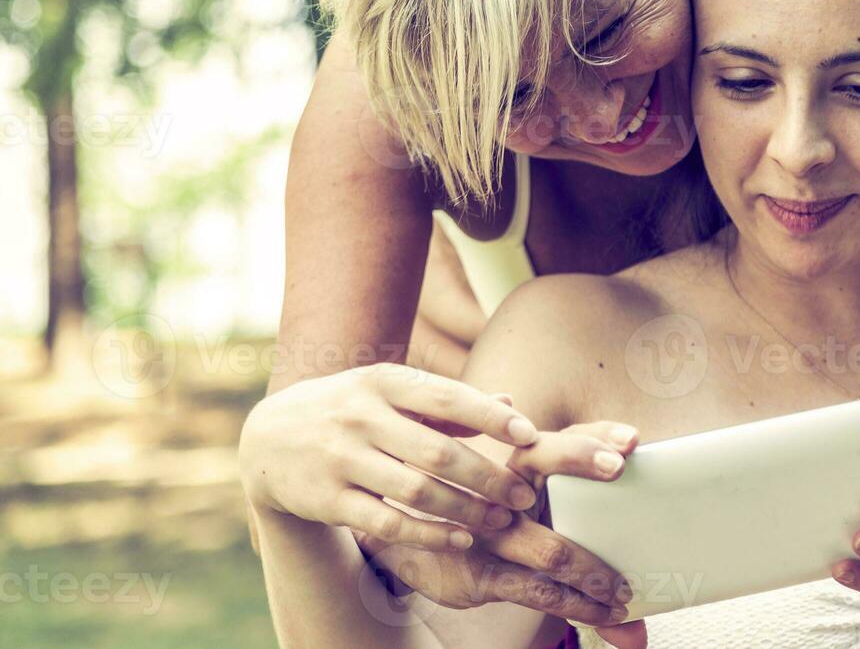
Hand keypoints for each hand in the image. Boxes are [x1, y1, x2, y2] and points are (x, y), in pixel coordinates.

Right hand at [240, 361, 542, 550]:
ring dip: (465, 510)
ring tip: (501, 520)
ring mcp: (341, 460)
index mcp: (383, 381)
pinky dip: (429, 534)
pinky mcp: (327, 500)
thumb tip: (511, 406)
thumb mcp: (391, 392)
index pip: (446, 396)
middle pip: (437, 451)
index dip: (491, 417)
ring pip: (416, 491)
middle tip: (524, 495)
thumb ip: (448, 403)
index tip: (530, 435)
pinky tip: (461, 539)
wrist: (268, 439)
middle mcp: (360, 417)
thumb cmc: (351, 410)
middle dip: (488, 476)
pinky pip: (388, 523)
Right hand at [357, 421, 647, 644]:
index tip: (631, 440)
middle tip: (624, 480)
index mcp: (518, 460)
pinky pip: (537, 591)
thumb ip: (573, 467)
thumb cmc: (491, 508)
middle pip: (546, 465)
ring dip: (594, 573)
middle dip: (584, 465)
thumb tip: (634, 440)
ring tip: (625, 592)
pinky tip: (603, 614)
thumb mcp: (526, 486)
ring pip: (552, 548)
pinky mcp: (482, 574)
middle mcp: (503, 486)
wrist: (411, 541)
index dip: (593, 437)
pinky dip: (576, 605)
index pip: (559, 437)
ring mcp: (490, 531)